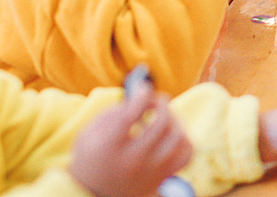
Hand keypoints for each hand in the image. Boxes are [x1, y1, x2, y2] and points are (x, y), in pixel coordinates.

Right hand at [69, 82, 191, 196]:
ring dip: (173, 120)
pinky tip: (170, 136)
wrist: (92, 195)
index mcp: (109, 147)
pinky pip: (187, 153)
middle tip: (155, 101)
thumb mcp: (89, 133)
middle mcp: (132, 161)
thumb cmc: (91, 157)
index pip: (131, 114)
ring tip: (162, 118)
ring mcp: (150, 172)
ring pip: (178, 136)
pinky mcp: (162, 178)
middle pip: (161, 122)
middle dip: (161, 104)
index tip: (143, 89)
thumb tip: (142, 94)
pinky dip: (183, 139)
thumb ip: (114, 111)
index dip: (142, 94)